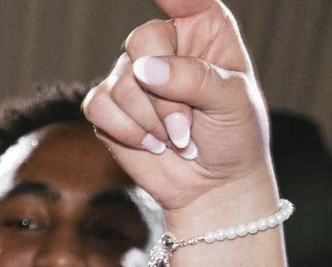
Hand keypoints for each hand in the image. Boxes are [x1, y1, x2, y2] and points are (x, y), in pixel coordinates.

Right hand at [81, 0, 275, 222]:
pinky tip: (150, 144)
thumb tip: (144, 69)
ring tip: (175, 141)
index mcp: (204, 29)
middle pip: (142, 42)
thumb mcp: (232, 101)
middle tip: (185, 126)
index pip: (187, 0)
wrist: (212, 185)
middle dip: (162, 94)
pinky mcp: (109, 109)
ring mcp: (133, 75)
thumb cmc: (233, 135)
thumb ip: (195, 79)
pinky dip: (124, 131)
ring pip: (120, 84)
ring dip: (149, 123)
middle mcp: (166, 45)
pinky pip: (98, 107)